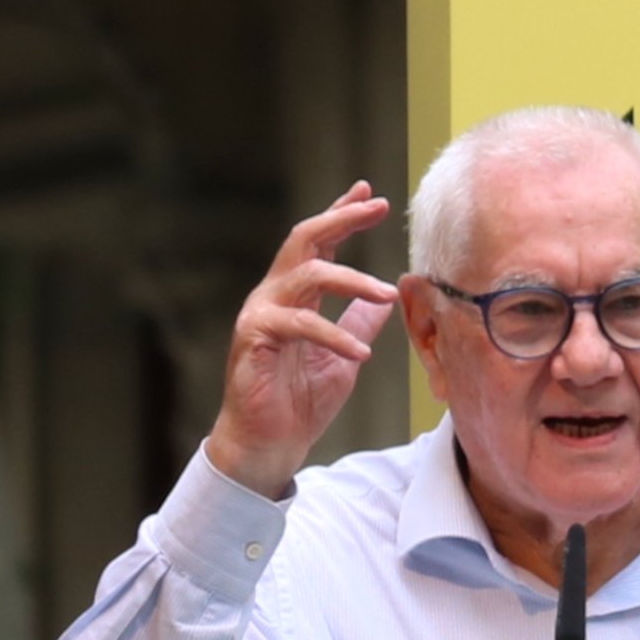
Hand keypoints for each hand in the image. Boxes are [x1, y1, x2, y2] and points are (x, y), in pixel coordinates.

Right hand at [206, 184, 400, 499]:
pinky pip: (300, 324)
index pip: (318, 244)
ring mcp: (261, 313)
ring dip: (352, 280)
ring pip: (307, 275)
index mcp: (295, 296)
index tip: (370, 194)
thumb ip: (359, 324)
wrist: (268, 446)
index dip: (341, 215)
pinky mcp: (254, 338)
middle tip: (376, 206)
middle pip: (305, 239)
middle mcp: (274, 295)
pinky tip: (361, 354)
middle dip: (341, 218)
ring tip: (386, 295)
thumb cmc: (300, 403)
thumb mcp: (344, 356)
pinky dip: (334, 335)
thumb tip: (386, 301)